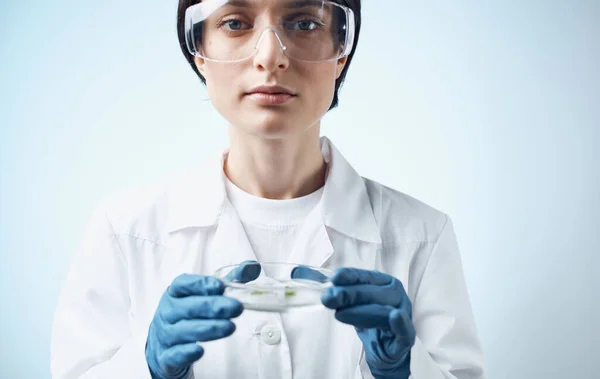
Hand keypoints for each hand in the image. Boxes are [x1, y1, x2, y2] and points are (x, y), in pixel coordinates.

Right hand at [145, 261, 259, 378]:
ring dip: (209, 329)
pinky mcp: (167, 355)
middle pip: (189, 307)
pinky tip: (200, 351)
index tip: (219, 286)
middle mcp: (169, 311)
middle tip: (236, 308)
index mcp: (176, 292)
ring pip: (185, 330)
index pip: (184, 284)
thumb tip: (253, 267)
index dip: (201, 284)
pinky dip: (186, 352)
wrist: (164, 343)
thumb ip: (230, 280)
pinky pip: (174, 354)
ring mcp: (166, 334)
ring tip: (230, 327)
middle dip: (214, 307)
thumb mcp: (206, 294)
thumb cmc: (189, 312)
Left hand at [295, 267, 415, 378]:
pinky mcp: (406, 336)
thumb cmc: (367, 317)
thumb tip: (296, 272)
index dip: (349, 276)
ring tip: (340, 315)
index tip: (333, 278)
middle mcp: (395, 294)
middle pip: (373, 292)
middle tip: (327, 298)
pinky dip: (401, 324)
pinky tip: (394, 317)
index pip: (364, 276)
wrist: (385, 348)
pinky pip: (405, 329)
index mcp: (382, 282)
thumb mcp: (346, 301)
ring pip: (384, 310)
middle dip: (349, 294)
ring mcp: (403, 314)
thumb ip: (324, 286)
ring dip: (362, 311)